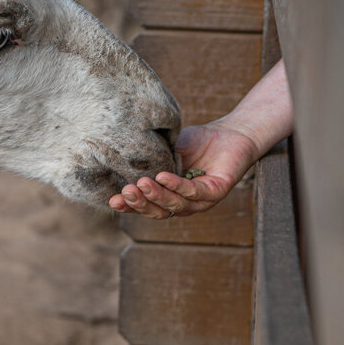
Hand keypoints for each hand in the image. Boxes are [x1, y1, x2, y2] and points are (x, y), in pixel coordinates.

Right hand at [109, 121, 261, 218]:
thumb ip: (151, 158)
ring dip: (157, 196)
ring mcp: (201, 201)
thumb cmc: (198, 142)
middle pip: (159, 211)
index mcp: (170, 196)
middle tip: (126, 191)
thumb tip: (121, 158)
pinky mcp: (216, 192)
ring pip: (175, 206)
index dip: (130, 206)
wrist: (231, 133)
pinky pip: (194, 192)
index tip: (113, 200)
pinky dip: (177, 185)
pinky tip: (163, 176)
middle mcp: (184, 203)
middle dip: (141, 203)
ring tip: (142, 184)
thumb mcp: (167, 150)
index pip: (147, 206)